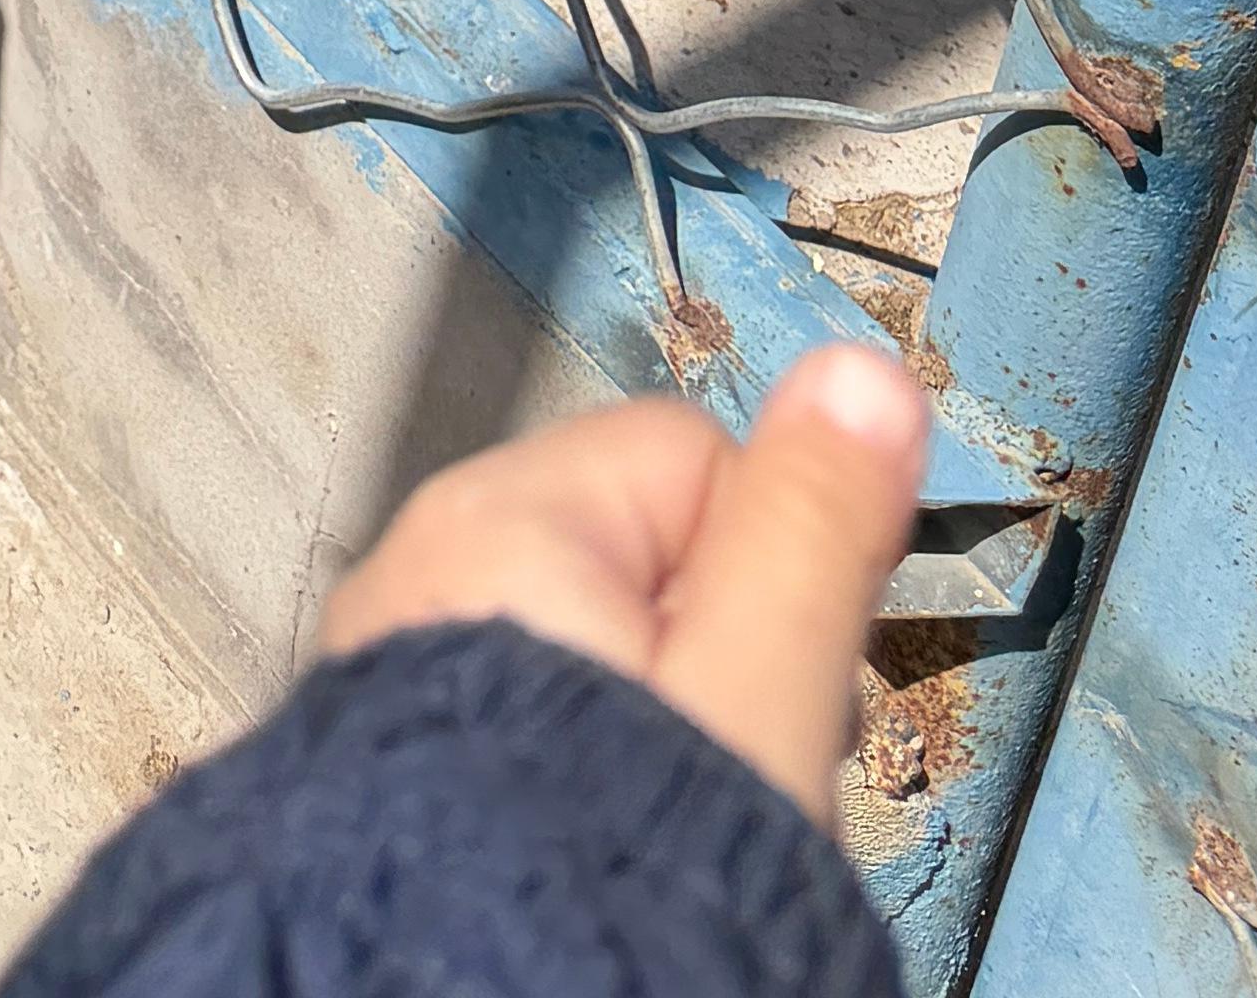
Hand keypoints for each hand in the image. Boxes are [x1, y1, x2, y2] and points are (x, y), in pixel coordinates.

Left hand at [318, 338, 931, 827]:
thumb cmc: (608, 883)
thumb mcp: (754, 698)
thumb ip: (808, 533)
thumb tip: (863, 373)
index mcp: (507, 518)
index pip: (701, 457)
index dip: (778, 572)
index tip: (791, 680)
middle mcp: (428, 565)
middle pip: (643, 561)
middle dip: (713, 664)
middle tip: (728, 777)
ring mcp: (400, 666)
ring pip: (592, 659)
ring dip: (651, 737)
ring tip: (660, 841)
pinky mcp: (393, 761)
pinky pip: (527, 729)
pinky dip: (574, 786)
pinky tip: (589, 865)